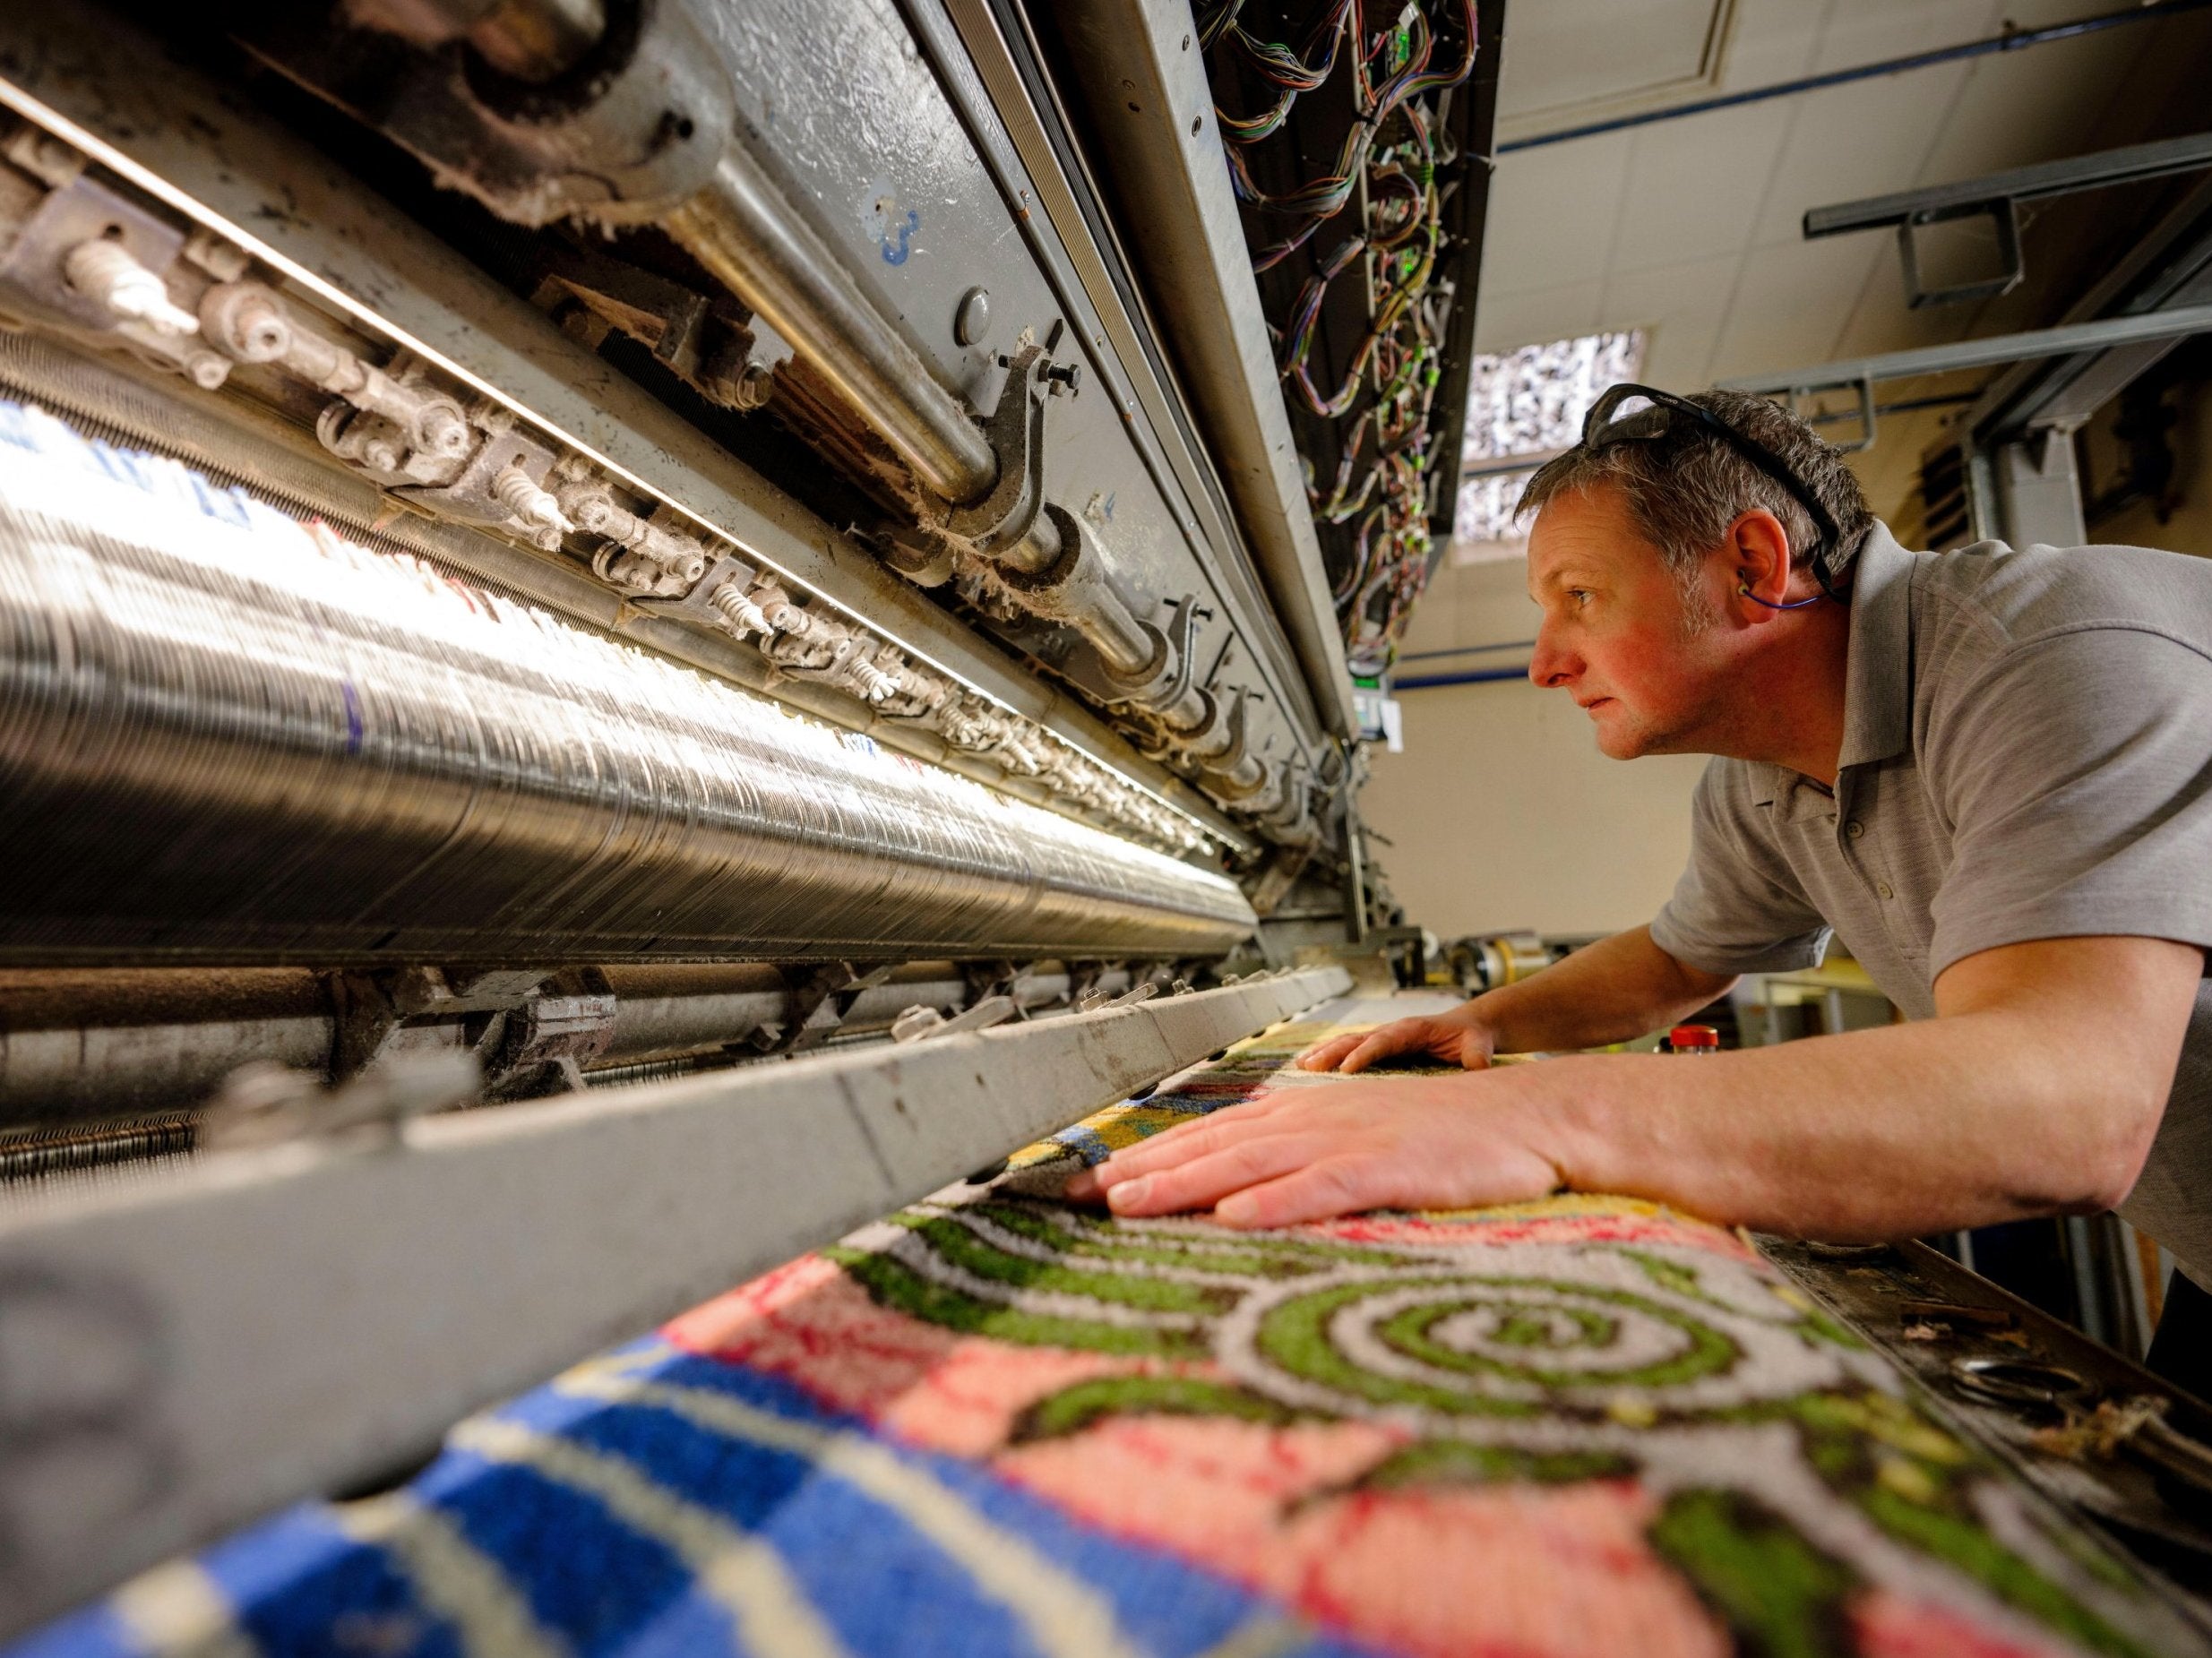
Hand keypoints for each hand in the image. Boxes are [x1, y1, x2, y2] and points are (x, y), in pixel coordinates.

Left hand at [1062, 1074, 1567, 1227]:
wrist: (1524, 1118)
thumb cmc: (1442, 1137)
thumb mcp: (1356, 1137)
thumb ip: (1296, 1157)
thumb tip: (1235, 1185)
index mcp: (1299, 1114)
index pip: (1207, 1136)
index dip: (1145, 1159)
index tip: (1087, 1184)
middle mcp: (1311, 1120)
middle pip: (1212, 1145)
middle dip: (1142, 1171)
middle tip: (1077, 1197)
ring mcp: (1347, 1142)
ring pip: (1249, 1161)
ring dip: (1186, 1183)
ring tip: (1129, 1204)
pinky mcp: (1388, 1168)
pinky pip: (1321, 1186)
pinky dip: (1277, 1200)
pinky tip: (1235, 1216)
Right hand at [1295, 1007, 1495, 1072]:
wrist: (1469, 1029)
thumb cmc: (1472, 1038)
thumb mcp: (1479, 1045)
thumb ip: (1477, 1056)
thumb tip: (1478, 1068)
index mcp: (1412, 1029)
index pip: (1384, 1041)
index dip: (1365, 1054)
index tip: (1347, 1069)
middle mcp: (1392, 1032)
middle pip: (1357, 1040)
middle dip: (1332, 1053)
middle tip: (1310, 1067)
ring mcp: (1383, 1040)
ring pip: (1347, 1044)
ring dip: (1324, 1054)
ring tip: (1300, 1067)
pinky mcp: (1379, 1051)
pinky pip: (1349, 1052)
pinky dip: (1328, 1058)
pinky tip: (1307, 1068)